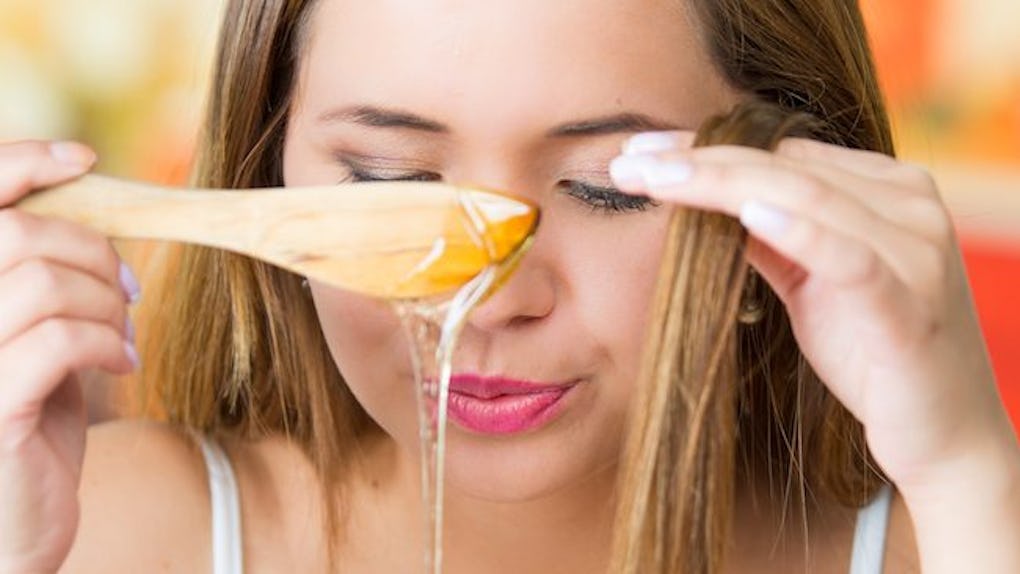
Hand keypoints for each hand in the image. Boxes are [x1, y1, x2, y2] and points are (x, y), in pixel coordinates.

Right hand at [0, 141, 137, 572]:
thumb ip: (45, 279)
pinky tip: (121, 364)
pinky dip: (106, 342)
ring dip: (107, 303)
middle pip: (17, 234)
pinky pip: (57, 339)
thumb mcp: (36, 337)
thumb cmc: (29, 423)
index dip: (22, 160)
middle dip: (93, 251)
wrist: (15, 525)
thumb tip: (98, 217)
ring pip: (42, 282)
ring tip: (122, 335)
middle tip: (129, 290)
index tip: (84, 156)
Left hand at [609, 132, 1017, 494]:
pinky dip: (799, 232)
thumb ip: (770, 240)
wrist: (944, 435)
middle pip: (786, 167)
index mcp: (887, 191)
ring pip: (808, 198)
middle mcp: (908, 207)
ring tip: (658, 181)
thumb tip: (706, 204)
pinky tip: (748, 213)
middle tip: (627, 165)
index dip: (705, 149)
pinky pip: (851, 258)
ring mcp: (916, 253)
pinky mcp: (911, 307)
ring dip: (722, 185)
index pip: (782, 153)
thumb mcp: (810, 284)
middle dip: (699, 161)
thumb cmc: (874, 353)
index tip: (638, 156)